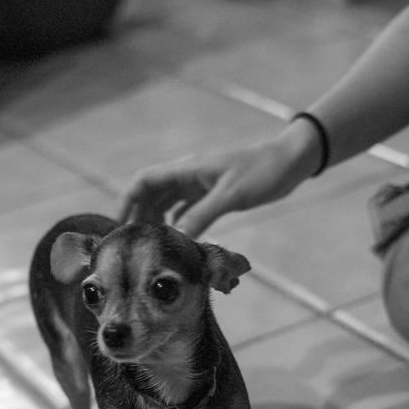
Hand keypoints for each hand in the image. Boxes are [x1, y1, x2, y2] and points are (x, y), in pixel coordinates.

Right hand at [120, 124, 319, 235]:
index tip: (120, 226)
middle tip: (133, 244)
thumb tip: (175, 237)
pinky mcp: (212, 195)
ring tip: (151, 245)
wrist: (289, 162)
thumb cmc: (262, 172)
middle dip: (137, 216)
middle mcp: (188, 176)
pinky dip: (177, 224)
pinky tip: (176, 240)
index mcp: (187, 169)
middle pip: (150, 194)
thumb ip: (202, 215)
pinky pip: (185, 210)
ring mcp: (199, 185)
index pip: (144, 181)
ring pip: (166, 203)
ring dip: (156, 221)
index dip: (126, 200)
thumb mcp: (231, 195)